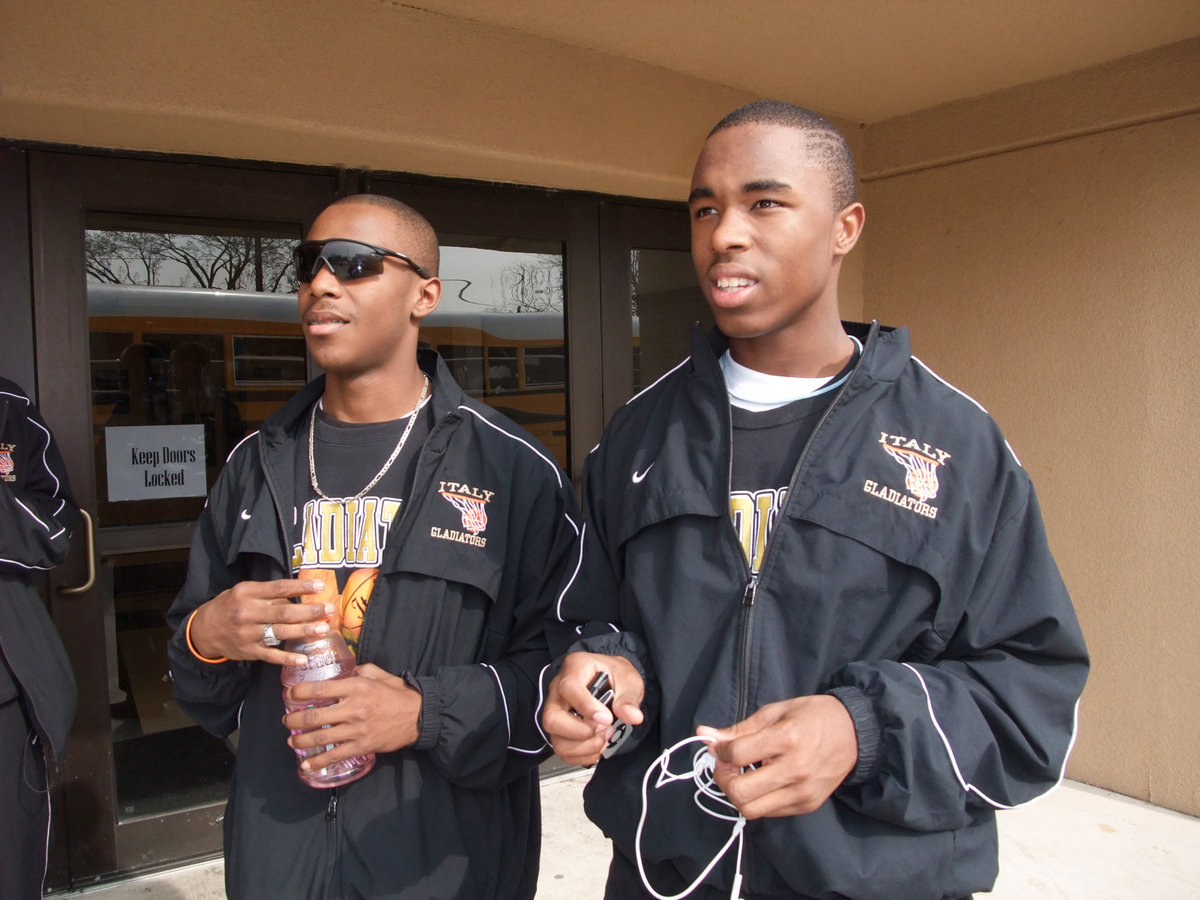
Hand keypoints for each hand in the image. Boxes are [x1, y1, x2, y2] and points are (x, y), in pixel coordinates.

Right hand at [188, 577, 334, 666]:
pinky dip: (288, 658)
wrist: (204, 630)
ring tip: (323, 629)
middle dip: (309, 611)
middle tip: (329, 610)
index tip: (321, 586)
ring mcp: (248, 634)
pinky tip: (303, 659)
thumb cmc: (231, 606)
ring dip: (304, 631)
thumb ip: (268, 593)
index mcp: (247, 593)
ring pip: (280, 633)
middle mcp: (247, 613)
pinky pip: (271, 655)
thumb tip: (298, 596)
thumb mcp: (244, 592)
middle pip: (284, 612)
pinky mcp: (248, 651)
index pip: (279, 588)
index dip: (301, 587)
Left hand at [284, 663, 421, 771]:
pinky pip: (336, 755)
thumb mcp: (379, 674)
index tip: (289, 695)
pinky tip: (306, 765)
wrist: (419, 715)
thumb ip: (360, 671)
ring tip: (292, 741)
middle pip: (314, 717)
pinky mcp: (363, 746)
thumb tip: (344, 670)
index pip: (320, 689)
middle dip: (294, 721)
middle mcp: (354, 708)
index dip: (299, 693)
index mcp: (356, 687)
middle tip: (287, 722)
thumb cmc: (397, 693)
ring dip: (301, 741)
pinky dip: (318, 762)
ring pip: (321, 737)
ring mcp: (357, 729)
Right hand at [542, 652, 643, 765]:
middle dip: (580, 732)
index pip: (569, 688)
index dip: (586, 706)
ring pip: (557, 740)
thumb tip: (632, 715)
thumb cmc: (614, 676)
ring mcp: (557, 713)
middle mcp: (559, 691)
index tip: (606, 718)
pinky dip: (584, 755)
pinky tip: (598, 744)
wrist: (612, 684)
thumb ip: (629, 697)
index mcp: (574, 669)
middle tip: (603, 729)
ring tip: (604, 736)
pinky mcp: (560, 731)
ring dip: (585, 746)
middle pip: (552, 718)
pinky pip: (563, 751)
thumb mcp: (628, 678)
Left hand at [697, 695, 857, 819]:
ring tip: (743, 774)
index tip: (719, 746)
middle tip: (726, 765)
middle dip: (723, 779)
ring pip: (752, 810)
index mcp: (787, 739)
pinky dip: (758, 799)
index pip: (737, 755)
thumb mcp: (774, 712)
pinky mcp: (808, 805)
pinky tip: (762, 780)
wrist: (855, 733)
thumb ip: (739, 729)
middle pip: (740, 793)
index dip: (719, 751)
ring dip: (738, 794)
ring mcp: (802, 792)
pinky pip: (769, 812)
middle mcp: (795, 770)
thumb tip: (704, 736)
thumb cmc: (812, 716)